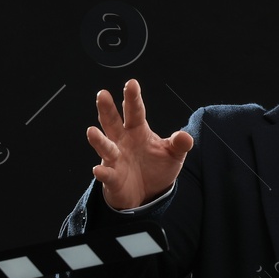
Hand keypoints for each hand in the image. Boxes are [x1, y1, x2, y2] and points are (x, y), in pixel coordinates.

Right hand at [87, 79, 193, 210]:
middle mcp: (122, 141)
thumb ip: (179, 144)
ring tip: (92, 131)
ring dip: (98, 140)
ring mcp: (115, 159)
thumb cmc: (156, 167)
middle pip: (112, 122)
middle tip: (102, 94)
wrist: (146, 193)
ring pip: (105, 146)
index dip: (133, 98)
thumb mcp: (173, 155)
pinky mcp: (112, 177)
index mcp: (137, 130)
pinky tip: (99, 170)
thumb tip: (185, 136)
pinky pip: (107, 174)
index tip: (131, 84)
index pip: (135, 111)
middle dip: (107, 109)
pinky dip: (102, 172)